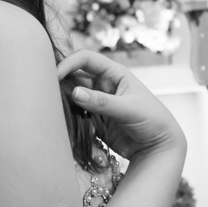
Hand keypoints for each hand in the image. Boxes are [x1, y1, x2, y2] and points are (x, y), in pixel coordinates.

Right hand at [57, 49, 185, 160]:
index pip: (86, 59)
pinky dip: (70, 118)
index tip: (55, 75)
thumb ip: (101, 102)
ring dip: (65, 102)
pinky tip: (66, 123)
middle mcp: (104, 85)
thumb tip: (74, 93)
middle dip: (62, 83)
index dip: (69, 63)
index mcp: (114, 73)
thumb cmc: (152, 120)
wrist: (158, 147)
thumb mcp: (128, 109)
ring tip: (55, 110)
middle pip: (75, 77)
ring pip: (73, 97)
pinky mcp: (94, 120)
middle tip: (48, 93)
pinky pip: (76, 115)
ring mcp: (98, 103)